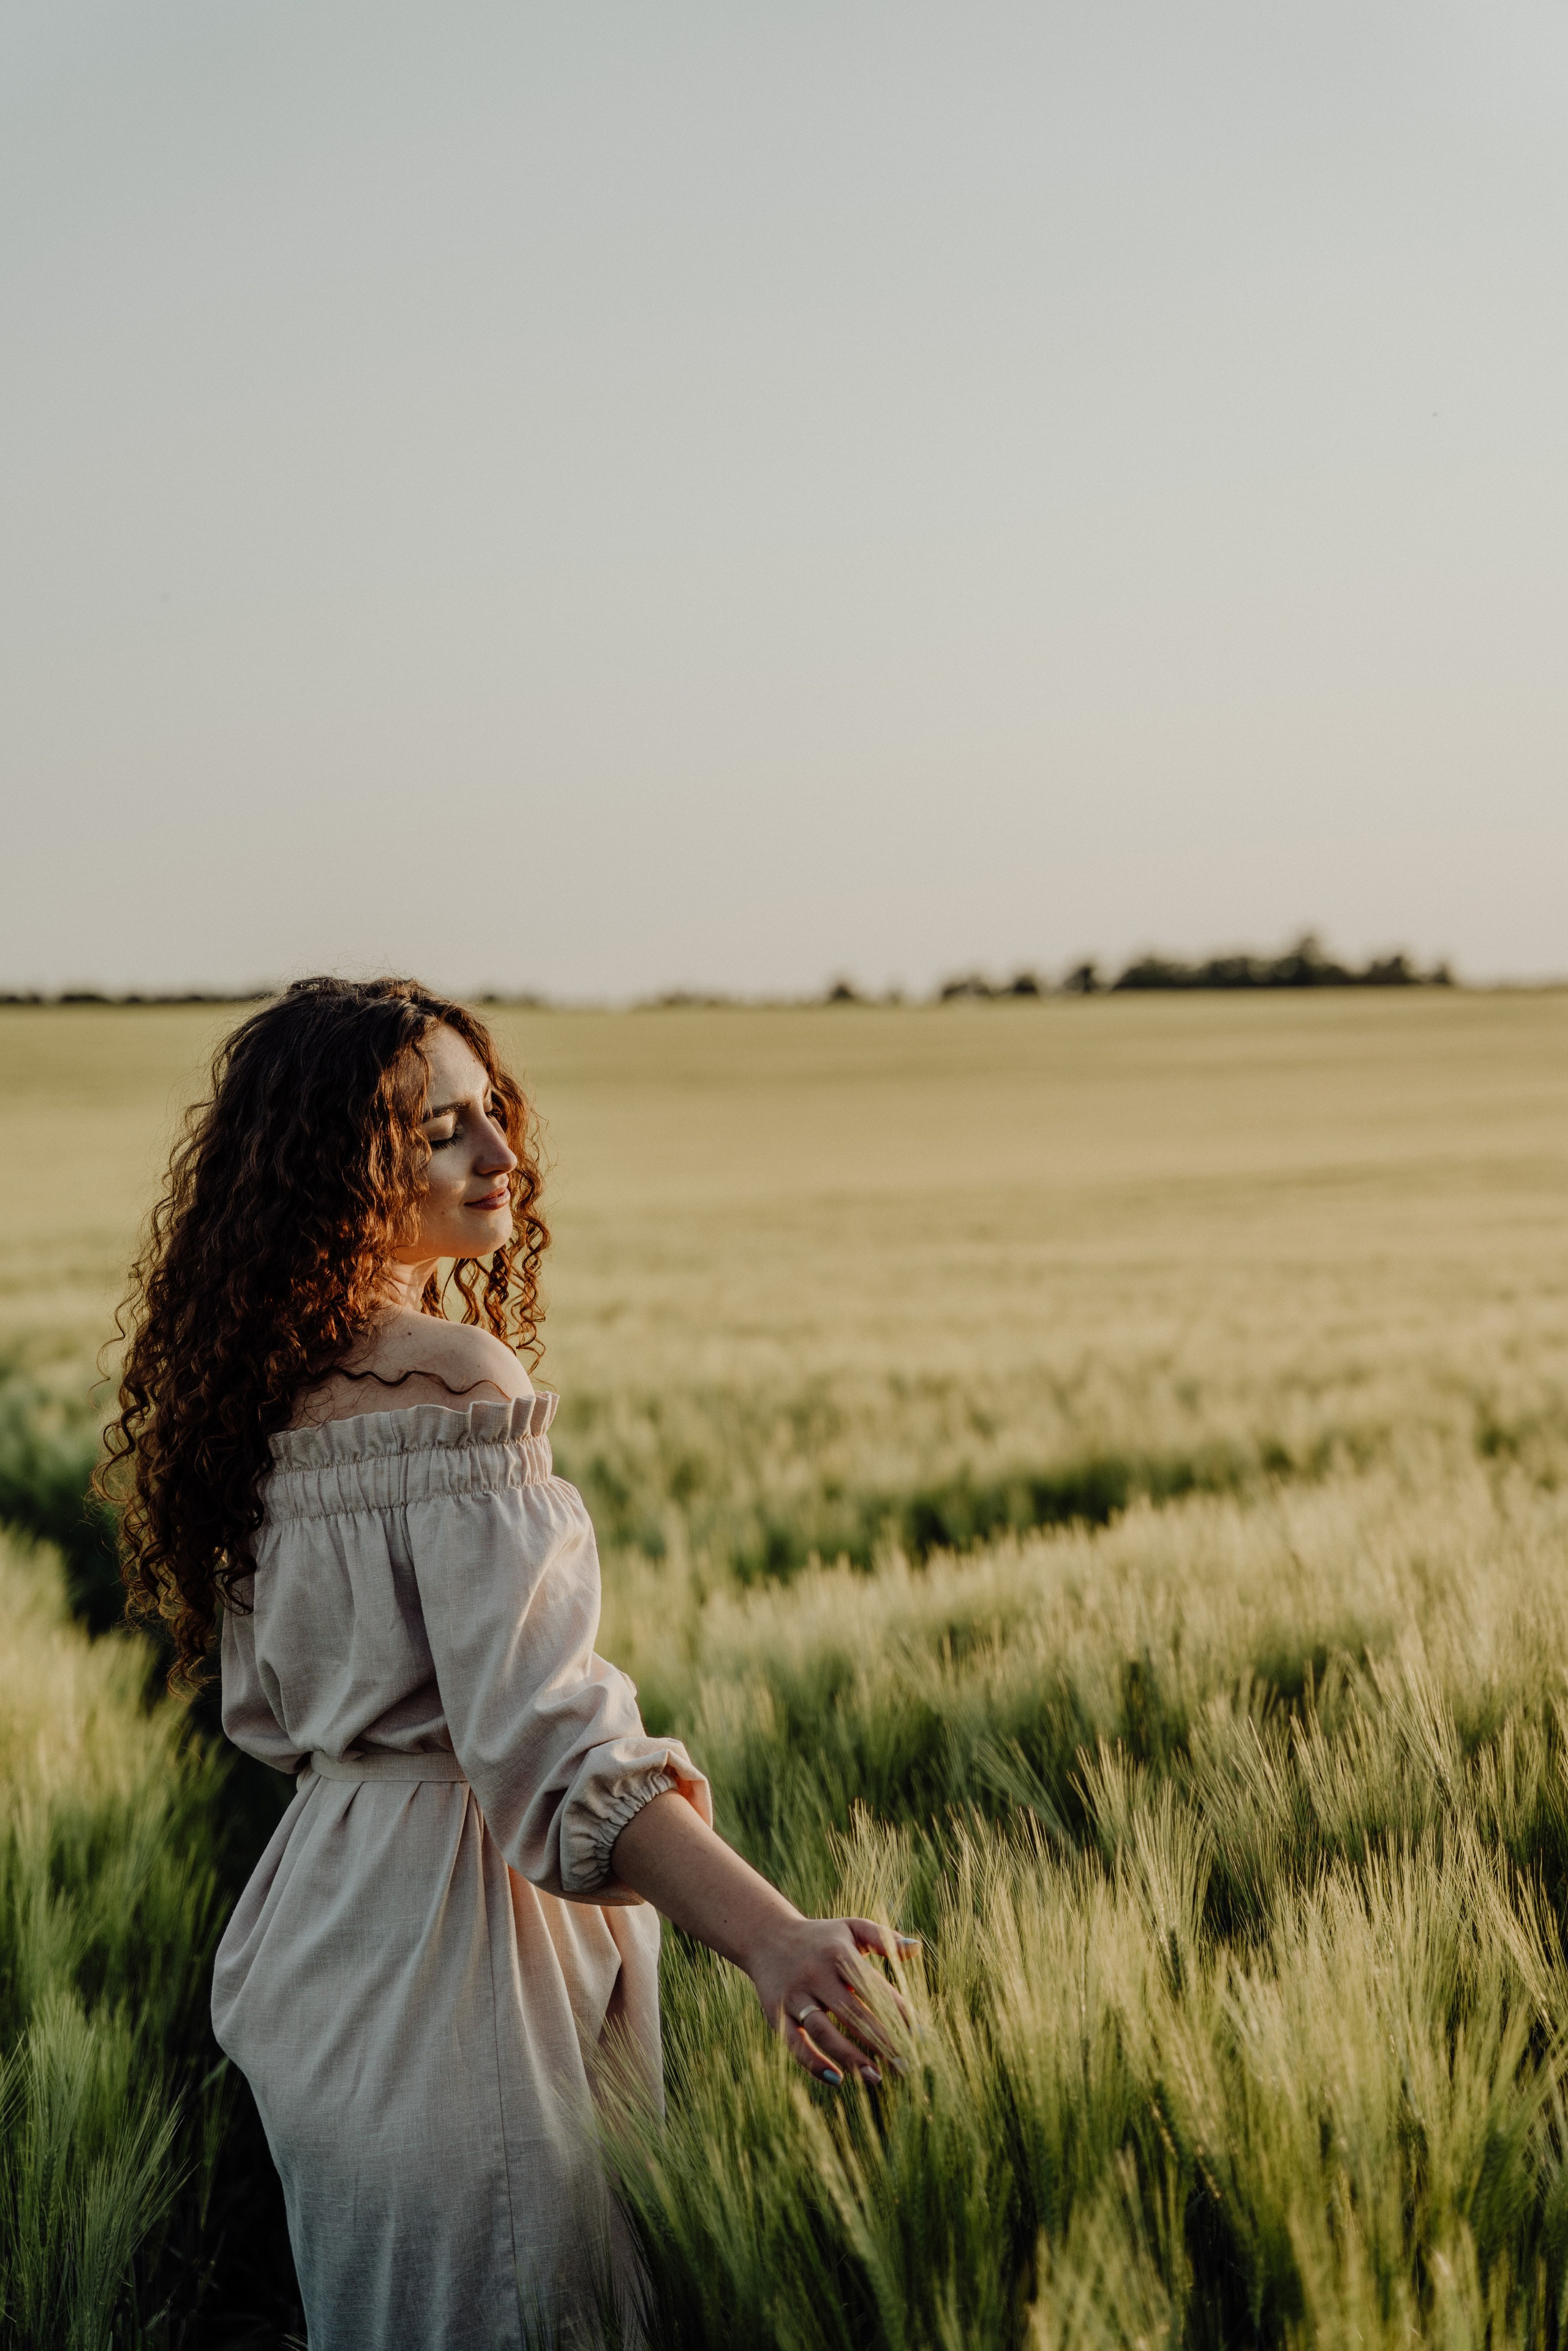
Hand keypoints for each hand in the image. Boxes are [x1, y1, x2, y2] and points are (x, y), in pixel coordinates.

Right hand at [744, 1914, 918, 2086]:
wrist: (766, 1936)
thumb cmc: (821, 1937)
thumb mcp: (850, 1928)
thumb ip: (883, 1938)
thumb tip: (917, 1948)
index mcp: (838, 1954)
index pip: (874, 1988)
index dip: (898, 2012)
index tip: (919, 2036)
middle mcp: (816, 1975)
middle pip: (852, 2013)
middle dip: (881, 2041)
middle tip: (905, 2066)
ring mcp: (795, 1996)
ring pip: (824, 2031)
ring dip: (851, 2057)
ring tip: (876, 2077)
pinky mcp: (777, 2014)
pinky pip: (795, 2043)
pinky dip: (813, 2063)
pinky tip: (837, 2079)